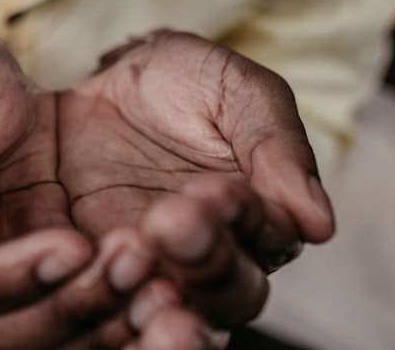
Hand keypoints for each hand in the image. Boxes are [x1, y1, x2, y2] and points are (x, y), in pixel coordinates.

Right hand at [0, 28, 152, 348]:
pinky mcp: (39, 276)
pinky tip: (167, 289)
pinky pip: (73, 313)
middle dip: (66, 305)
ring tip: (157, 280)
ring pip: (40, 336)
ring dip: (100, 318)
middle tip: (134, 264)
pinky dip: (116, 312)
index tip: (72, 244)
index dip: (5, 278)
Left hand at [57, 29, 334, 326]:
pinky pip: (93, 304)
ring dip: (148, 291)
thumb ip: (275, 143)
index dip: (245, 221)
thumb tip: (318, 223)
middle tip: (171, 221)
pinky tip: (75, 266)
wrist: (95, 84)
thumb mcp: (230, 87)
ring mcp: (146, 274)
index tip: (216, 190)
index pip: (266, 243)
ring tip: (127, 251)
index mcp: (256, 223)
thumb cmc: (177, 81)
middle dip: (202, 261)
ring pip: (163, 313)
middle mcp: (208, 264)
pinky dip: (88, 294)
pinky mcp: (86, 275)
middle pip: (224, 296)